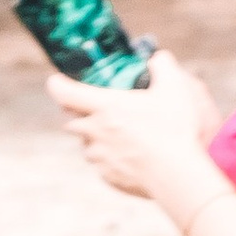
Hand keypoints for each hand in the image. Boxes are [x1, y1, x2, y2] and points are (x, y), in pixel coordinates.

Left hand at [49, 46, 222, 212]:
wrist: (178, 176)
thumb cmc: (175, 130)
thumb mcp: (174, 88)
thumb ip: (163, 66)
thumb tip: (157, 59)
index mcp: (105, 107)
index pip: (64, 92)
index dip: (57, 84)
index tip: (58, 81)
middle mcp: (95, 132)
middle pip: (72, 121)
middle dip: (80, 114)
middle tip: (99, 110)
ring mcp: (99, 157)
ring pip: (86, 145)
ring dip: (96, 139)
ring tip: (122, 136)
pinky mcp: (107, 176)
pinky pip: (101, 165)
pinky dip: (110, 160)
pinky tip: (132, 157)